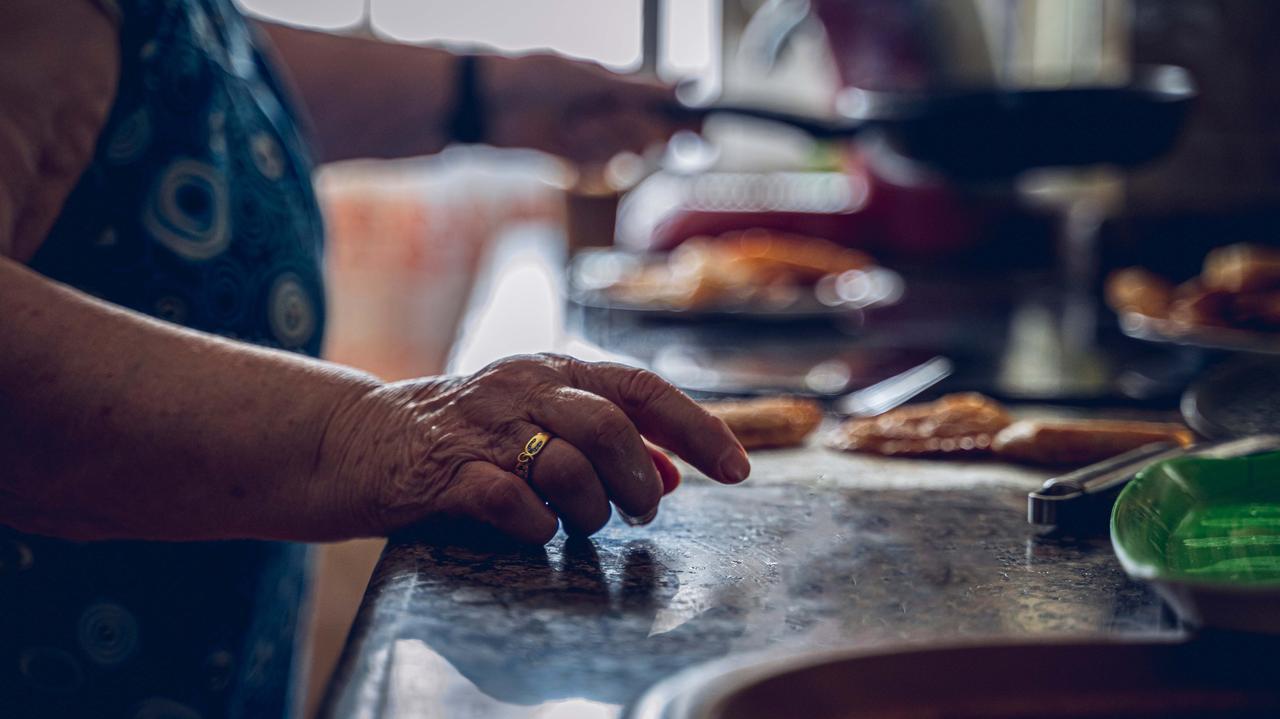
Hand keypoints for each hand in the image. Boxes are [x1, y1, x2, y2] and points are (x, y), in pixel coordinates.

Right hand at [322, 355, 749, 543]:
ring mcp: (482, 427)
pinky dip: (538, 525)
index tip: (738, 471)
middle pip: (609, 423)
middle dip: (640, 478)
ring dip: (593, 507)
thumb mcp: (540, 423)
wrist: (361, 439)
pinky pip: (510, 499)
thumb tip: (674, 475)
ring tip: (589, 524)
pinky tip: (538, 531)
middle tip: (641, 513)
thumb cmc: (468, 436)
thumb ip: (608, 442)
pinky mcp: (444, 470)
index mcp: (554, 370)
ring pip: (565, 462)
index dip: (698, 428)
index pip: (641, 388)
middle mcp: (522, 387)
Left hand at [481, 54, 692, 164]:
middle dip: (638, 136)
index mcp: (620, 88)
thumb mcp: (591, 80)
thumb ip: (639, 90)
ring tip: (574, 130)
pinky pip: (599, 174)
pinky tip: (563, 150)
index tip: (702, 131)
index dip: (685, 120)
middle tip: (620, 129)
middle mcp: (612, 116)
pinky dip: (585, 167)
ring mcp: (594, 142)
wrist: (486, 107)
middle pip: (650, 138)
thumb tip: (688, 86)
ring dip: (604, 148)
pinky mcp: (577, 166)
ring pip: (624, 158)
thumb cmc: (535, 79)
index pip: (666, 106)